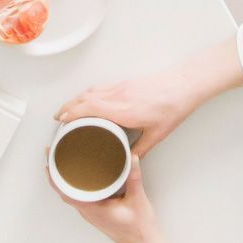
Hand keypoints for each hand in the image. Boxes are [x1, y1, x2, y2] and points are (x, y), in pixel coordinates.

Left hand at [47, 151, 157, 242]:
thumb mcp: (137, 199)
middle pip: (64, 191)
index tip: (49, 160)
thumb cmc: (139, 228)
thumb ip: (133, 177)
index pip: (65, 192)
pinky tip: (82, 176)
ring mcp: (92, 214)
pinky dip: (76, 185)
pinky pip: (81, 197)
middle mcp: (88, 212)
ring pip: (72, 194)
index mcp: (92, 210)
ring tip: (63, 161)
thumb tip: (132, 157)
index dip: (54, 176)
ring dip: (65, 179)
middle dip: (57, 172)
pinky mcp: (98, 213)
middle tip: (54, 153)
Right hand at [54, 71, 199, 156]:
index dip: (72, 113)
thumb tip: (128, 160)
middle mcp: (119, 96)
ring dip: (76, 99)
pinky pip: (101, 87)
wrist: (185, 85)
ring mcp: (122, 86)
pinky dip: (89, 94)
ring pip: (91, 90)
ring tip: (68, 109)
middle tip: (58, 117)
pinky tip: (88, 99)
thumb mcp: (157, 135)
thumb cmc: (173, 107)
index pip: (90, 108)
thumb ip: (140, 150)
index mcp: (124, 110)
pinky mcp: (127, 82)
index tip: (61, 121)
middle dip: (68, 107)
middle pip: (85, 98)